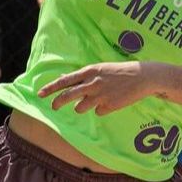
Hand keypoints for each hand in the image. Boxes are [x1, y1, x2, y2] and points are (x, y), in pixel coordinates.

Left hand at [38, 62, 152, 115]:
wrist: (142, 76)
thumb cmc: (118, 72)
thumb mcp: (98, 69)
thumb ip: (82, 76)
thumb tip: (62, 79)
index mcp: (89, 71)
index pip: (65, 81)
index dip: (51, 88)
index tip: (40, 94)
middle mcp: (93, 83)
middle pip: (68, 96)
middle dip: (58, 103)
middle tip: (53, 107)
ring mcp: (101, 96)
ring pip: (81, 108)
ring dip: (83, 106)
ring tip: (95, 99)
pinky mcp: (109, 106)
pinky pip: (98, 111)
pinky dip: (101, 108)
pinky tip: (112, 100)